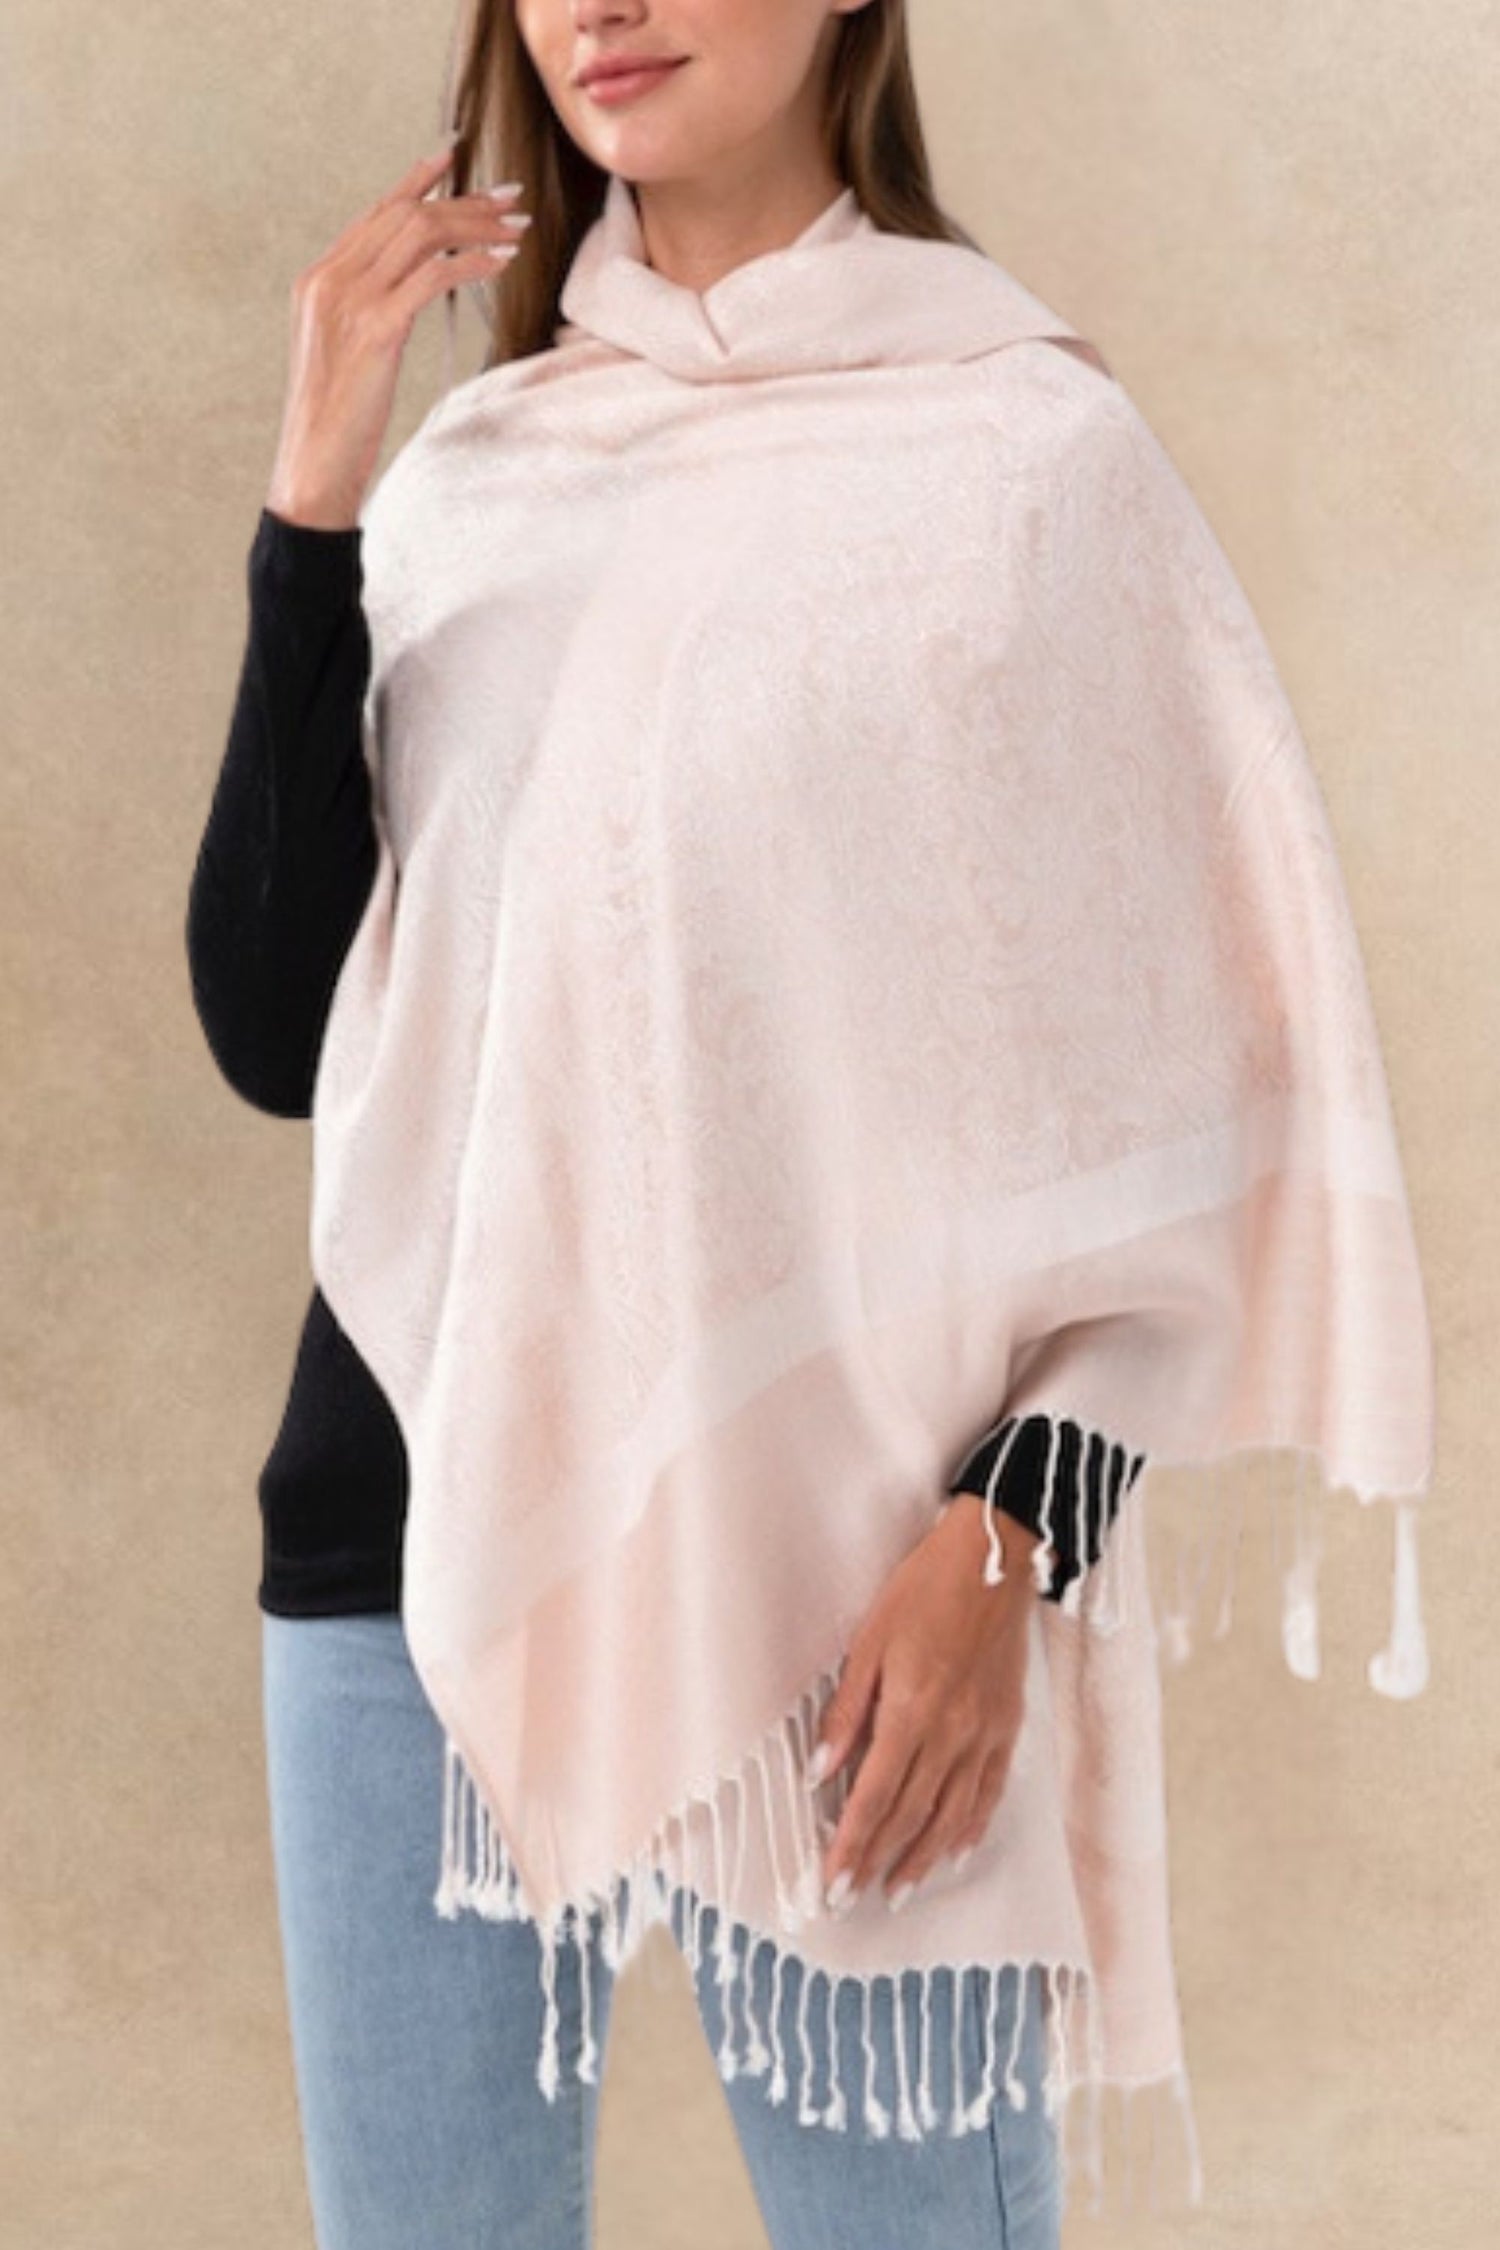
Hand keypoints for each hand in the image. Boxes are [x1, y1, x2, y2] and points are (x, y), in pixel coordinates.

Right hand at [266, 142, 530, 530]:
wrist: (312, 468)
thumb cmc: (334, 424)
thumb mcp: (344, 355)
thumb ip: (366, 314)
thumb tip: (406, 294)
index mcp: (318, 281)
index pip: (375, 214)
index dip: (418, 182)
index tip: (455, 158)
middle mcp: (329, 280)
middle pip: (404, 215)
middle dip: (463, 200)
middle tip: (511, 197)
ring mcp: (350, 303)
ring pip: (420, 235)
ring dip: (476, 225)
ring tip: (517, 227)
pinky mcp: (375, 331)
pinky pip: (432, 277)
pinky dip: (472, 262)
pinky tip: (503, 261)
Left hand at [809, 1496, 1038, 1911]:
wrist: (994, 1560)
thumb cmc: (925, 1590)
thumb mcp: (868, 1641)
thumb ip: (846, 1711)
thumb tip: (820, 1769)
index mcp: (912, 1712)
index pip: (874, 1797)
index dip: (851, 1845)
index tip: (832, 1879)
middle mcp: (952, 1733)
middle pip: (910, 1814)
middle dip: (878, 1860)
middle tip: (852, 1896)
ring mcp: (985, 1733)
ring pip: (951, 1815)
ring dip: (921, 1858)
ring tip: (898, 1889)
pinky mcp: (1007, 1726)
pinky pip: (989, 1792)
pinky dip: (969, 1827)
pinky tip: (953, 1850)